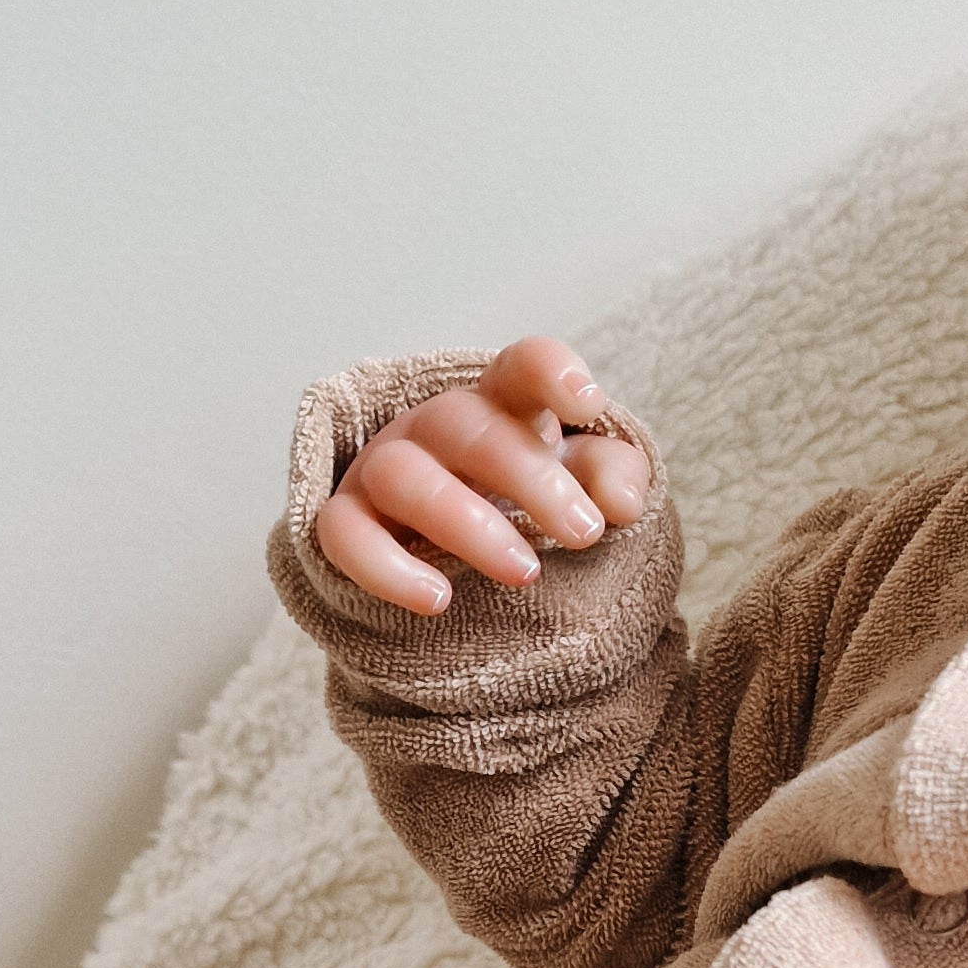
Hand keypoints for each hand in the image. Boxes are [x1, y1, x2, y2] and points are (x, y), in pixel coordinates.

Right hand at [317, 334, 652, 617]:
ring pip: (405, 478)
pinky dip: (388, 569)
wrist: (454, 565)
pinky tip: (438, 599)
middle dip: (531, 480)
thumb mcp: (580, 489)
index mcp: (501, 407)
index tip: (587, 403)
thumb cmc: (524, 510)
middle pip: (468, 428)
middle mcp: (435, 428)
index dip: (550, 373)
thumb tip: (622, 501)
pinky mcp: (345, 522)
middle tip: (584, 532)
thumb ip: (611, 479)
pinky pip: (346, 537)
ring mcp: (382, 470)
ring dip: (466, 523)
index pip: (520, 368)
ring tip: (526, 572)